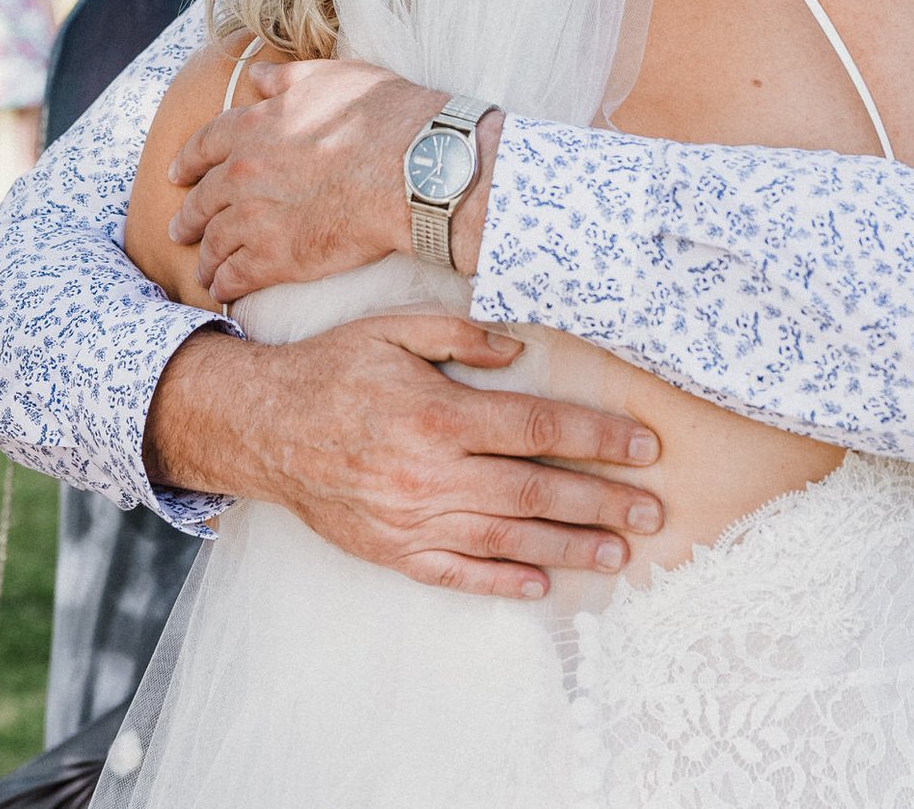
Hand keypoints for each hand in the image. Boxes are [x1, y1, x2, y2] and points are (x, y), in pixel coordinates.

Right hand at [147, 316, 662, 600]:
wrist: (260, 426)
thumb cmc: (331, 369)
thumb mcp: (391, 328)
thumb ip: (459, 334)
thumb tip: (519, 348)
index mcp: (437, 413)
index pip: (537, 429)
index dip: (597, 439)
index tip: (643, 448)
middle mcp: (429, 473)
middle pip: (534, 490)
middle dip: (602, 501)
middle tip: (653, 512)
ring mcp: (410, 518)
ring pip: (505, 537)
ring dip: (568, 546)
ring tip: (620, 553)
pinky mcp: (390, 549)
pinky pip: (455, 572)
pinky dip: (501, 581)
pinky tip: (542, 585)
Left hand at [169, 59, 450, 302]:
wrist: (412, 168)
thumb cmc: (382, 117)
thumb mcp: (330, 78)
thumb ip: (287, 79)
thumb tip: (258, 76)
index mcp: (253, 127)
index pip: (205, 146)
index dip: (188, 162)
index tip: (178, 175)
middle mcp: (243, 173)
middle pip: (203, 199)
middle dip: (188, 217)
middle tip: (179, 230)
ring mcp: (255, 217)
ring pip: (215, 242)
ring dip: (205, 257)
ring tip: (203, 269)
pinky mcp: (276, 257)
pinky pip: (236, 274)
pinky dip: (224, 282)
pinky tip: (223, 289)